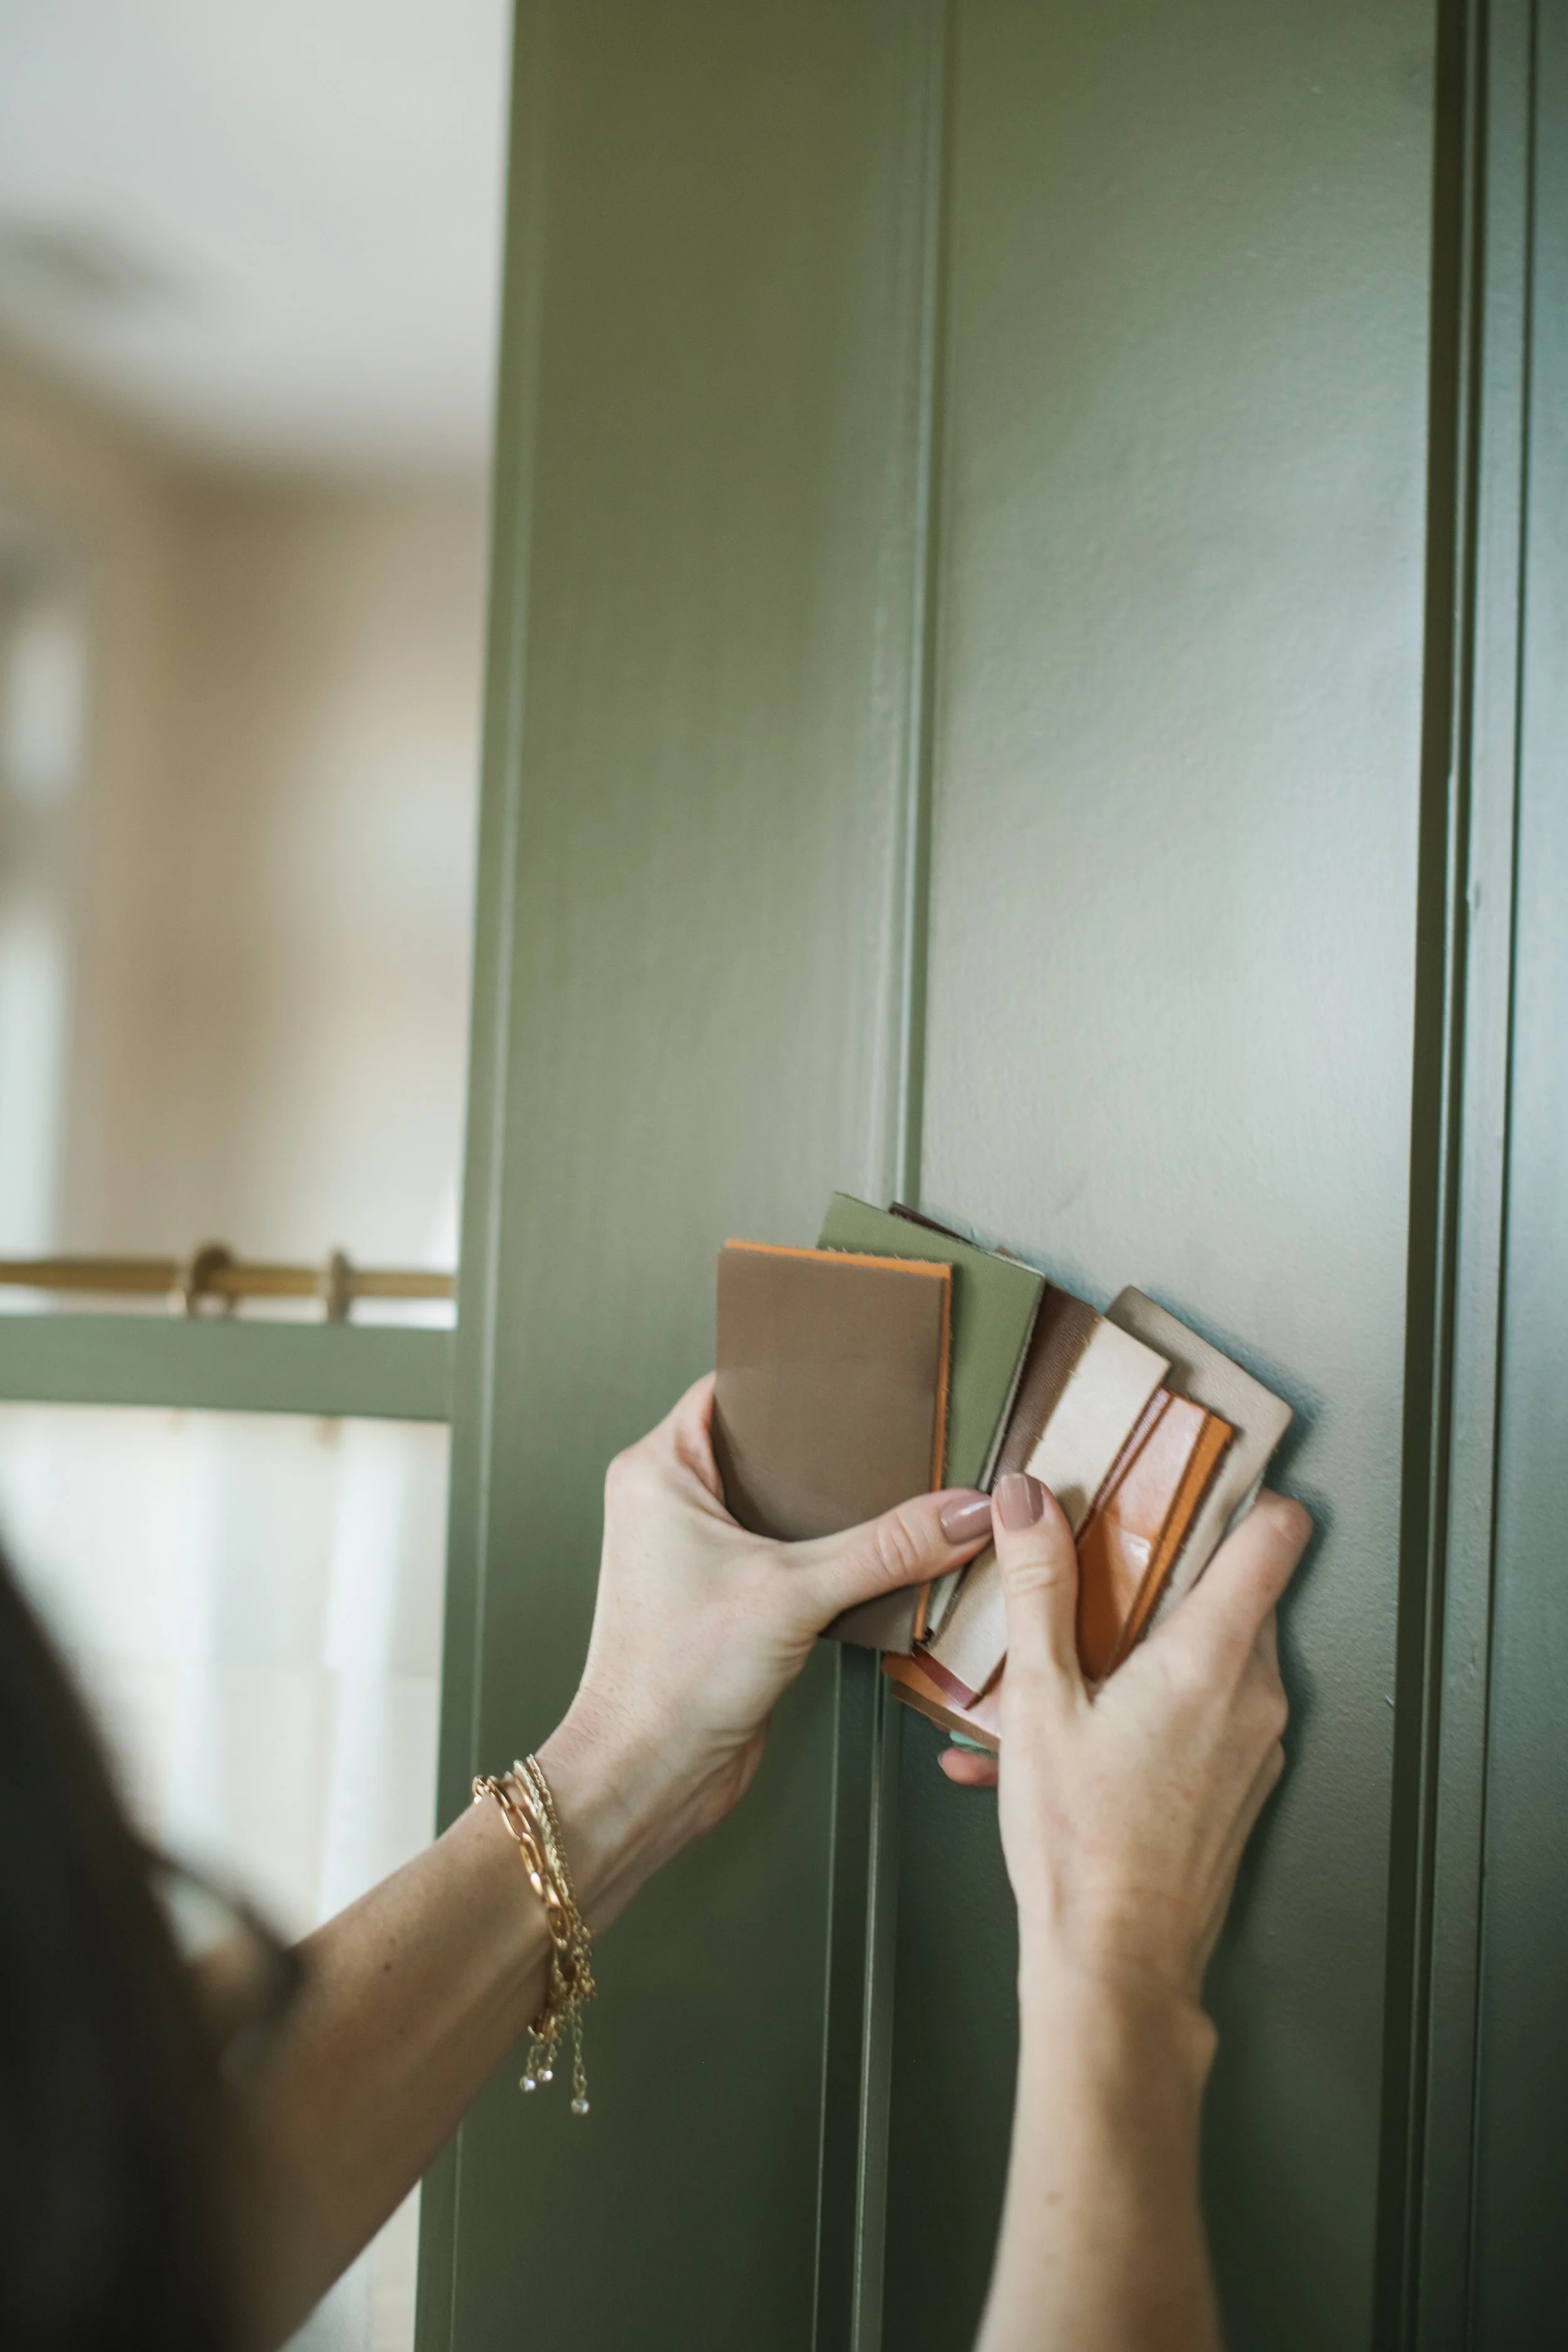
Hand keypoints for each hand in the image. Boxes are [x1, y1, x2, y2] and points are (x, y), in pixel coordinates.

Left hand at [540, 1374, 994, 1924]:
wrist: (648, 1779)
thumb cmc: (671, 1681)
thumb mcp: (793, 1594)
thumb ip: (886, 1548)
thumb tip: (965, 1511)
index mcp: (660, 1469)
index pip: (735, 1388)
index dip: (797, 1374)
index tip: (861, 1362)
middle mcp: (676, 1502)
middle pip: (771, 1444)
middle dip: (836, 1443)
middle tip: (904, 1423)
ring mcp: (703, 1553)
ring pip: (788, 1504)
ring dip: (843, 1506)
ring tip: (909, 1483)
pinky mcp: (735, 1600)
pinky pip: (797, 1555)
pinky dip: (840, 1554)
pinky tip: (890, 1552)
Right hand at [944, 1472, 1309, 2002]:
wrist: (1116, 1963)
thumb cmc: (1080, 1844)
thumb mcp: (1038, 1700)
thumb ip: (1038, 1589)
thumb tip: (1032, 1500)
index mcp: (1213, 1657)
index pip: (1274, 1535)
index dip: (1244, 1494)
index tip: (1197, 1479)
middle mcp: (1255, 1695)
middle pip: (1235, 1592)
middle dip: (1167, 1576)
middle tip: (1094, 1577)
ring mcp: (1257, 1745)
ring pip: (1215, 1657)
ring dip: (1148, 1650)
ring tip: (1065, 1677)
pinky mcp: (1243, 1786)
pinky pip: (1206, 1717)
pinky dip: (1150, 1710)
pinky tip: (1073, 1740)